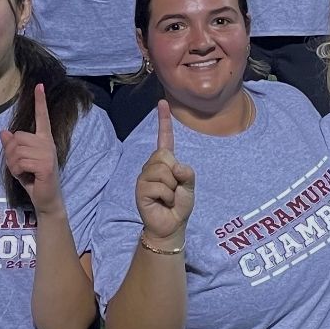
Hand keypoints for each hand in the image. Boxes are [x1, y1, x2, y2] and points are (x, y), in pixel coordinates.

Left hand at [1, 82, 62, 215]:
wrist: (45, 199)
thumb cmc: (33, 179)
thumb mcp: (19, 161)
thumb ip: (13, 146)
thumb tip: (3, 132)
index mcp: (44, 140)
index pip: (42, 117)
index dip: (40, 101)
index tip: (39, 85)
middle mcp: (47, 144)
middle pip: (17, 137)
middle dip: (11, 153)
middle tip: (19, 167)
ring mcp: (48, 154)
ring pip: (17, 150)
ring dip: (13, 164)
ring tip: (22, 173)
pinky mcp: (45, 165)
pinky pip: (20, 161)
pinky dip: (17, 171)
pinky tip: (27, 177)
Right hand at [135, 100, 194, 245]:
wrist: (171, 226)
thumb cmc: (179, 205)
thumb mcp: (189, 185)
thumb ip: (187, 172)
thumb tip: (175, 166)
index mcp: (165, 162)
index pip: (165, 138)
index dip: (163, 120)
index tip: (163, 102)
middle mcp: (152, 166)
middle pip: (165, 156)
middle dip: (175, 174)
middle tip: (174, 189)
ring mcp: (144, 177)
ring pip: (162, 171)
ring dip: (172, 187)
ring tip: (168, 197)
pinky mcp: (140, 189)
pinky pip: (159, 186)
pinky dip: (167, 196)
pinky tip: (162, 202)